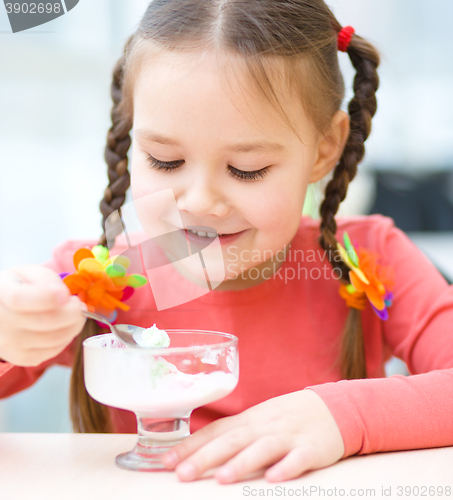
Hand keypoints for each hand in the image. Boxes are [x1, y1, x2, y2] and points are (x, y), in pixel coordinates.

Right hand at [0, 265, 86, 365]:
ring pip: (54, 339)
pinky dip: (66, 338)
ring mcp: (10, 343)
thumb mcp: (29, 273)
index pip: (20, 299)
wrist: (2, 313)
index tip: (66, 295)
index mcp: (0, 294)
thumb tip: (63, 296)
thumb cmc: (20, 288)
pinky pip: (53, 350)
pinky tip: (65, 327)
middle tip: (79, 305)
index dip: (48, 298)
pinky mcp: (22, 357)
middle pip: (45, 322)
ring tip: (76, 314)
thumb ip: (46, 278)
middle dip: (72, 313)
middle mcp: (1, 322)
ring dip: (74, 326)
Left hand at [161, 389, 344, 482]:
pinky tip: (273, 478)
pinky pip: (298, 458)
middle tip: (183, 475)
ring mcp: (288, 436)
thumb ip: (232, 434)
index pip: (215, 431)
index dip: (191, 446)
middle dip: (206, 457)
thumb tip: (196, 451)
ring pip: (263, 448)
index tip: (166, 463)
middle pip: (233, 439)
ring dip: (241, 462)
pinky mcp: (311, 448)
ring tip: (221, 478)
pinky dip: (286, 467)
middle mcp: (264, 426)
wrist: (330, 408)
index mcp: (249, 420)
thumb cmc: (286, 417)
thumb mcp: (258, 420)